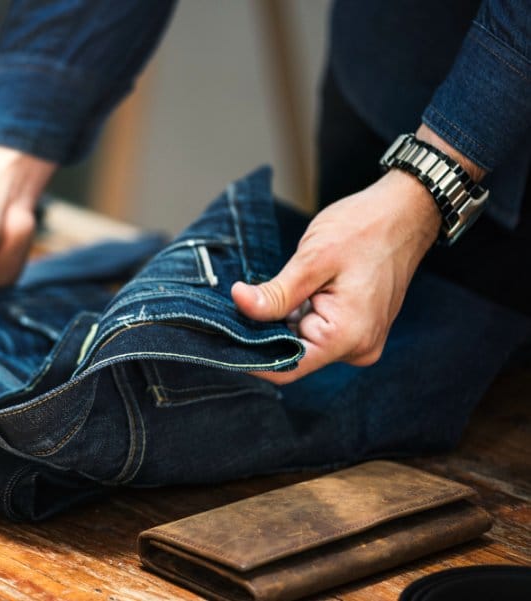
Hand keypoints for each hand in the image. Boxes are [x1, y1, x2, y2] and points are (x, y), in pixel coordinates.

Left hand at [231, 169, 439, 383]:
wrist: (405, 212)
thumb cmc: (365, 228)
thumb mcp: (313, 259)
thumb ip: (275, 293)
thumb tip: (239, 304)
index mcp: (347, 336)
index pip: (287, 367)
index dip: (250, 357)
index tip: (220, 340)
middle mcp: (357, 347)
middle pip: (293, 356)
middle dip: (262, 334)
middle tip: (234, 306)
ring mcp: (359, 339)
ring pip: (301, 343)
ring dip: (279, 323)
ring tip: (262, 294)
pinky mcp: (355, 327)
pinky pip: (315, 332)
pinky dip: (295, 317)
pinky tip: (286, 294)